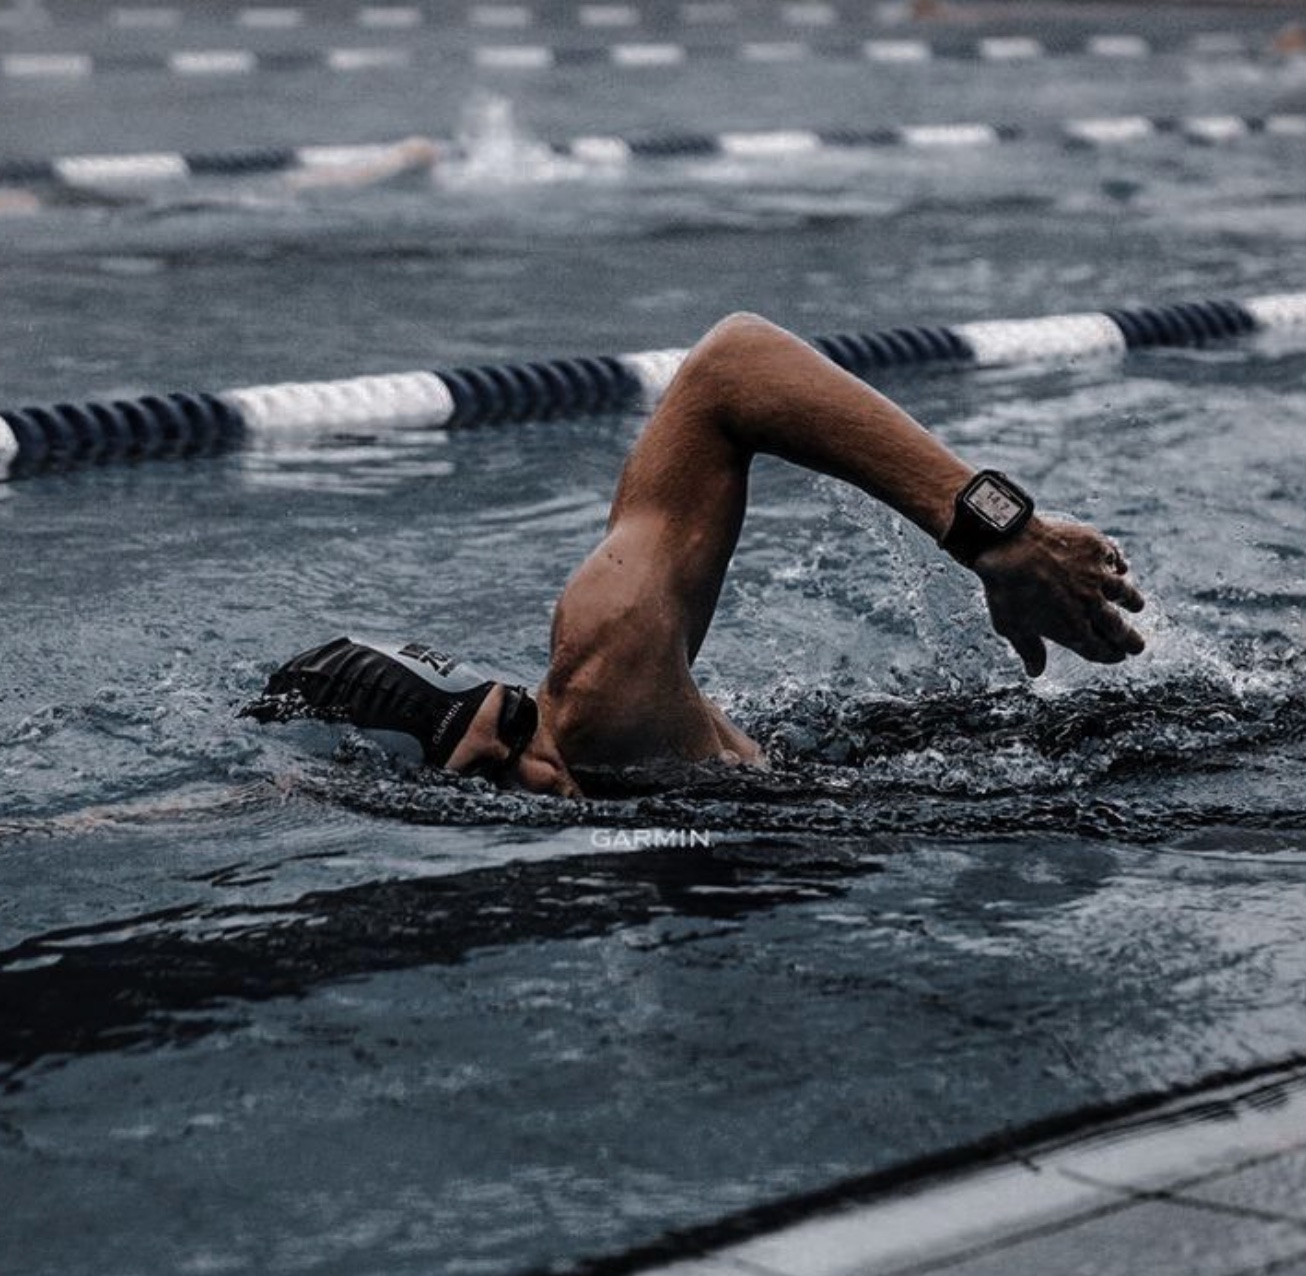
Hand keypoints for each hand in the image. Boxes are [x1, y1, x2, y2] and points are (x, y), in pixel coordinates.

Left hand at [973, 516, 1145, 676]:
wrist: (1008, 544)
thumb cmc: (1005, 588)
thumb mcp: (1011, 626)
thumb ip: (1029, 649)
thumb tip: (1035, 673)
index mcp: (1071, 628)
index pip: (1099, 649)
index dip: (1110, 655)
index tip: (1118, 656)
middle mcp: (1090, 604)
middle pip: (1118, 628)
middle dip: (1131, 640)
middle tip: (1138, 645)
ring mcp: (1096, 575)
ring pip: (1124, 592)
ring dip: (1132, 601)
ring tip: (1137, 605)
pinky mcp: (1096, 547)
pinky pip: (1115, 559)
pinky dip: (1119, 565)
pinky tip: (1120, 568)